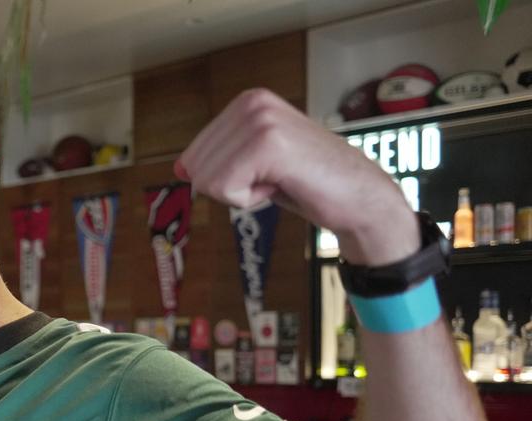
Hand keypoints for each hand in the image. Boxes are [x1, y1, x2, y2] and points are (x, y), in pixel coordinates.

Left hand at [175, 88, 416, 265]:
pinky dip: (250, 200)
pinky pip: (226, 190)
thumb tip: (180, 168)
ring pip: (207, 181)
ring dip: (241, 194)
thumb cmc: (309, 182)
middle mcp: (251, 102)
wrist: (358, 198)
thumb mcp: (255, 163)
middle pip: (196, 169)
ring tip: (279, 179)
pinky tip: (282, 184)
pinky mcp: (268, 143)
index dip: (224, 179)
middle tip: (273, 179)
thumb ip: (220, 158)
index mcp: (245, 101)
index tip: (264, 173)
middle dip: (230, 187)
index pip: (192, 156)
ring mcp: (260, 120)